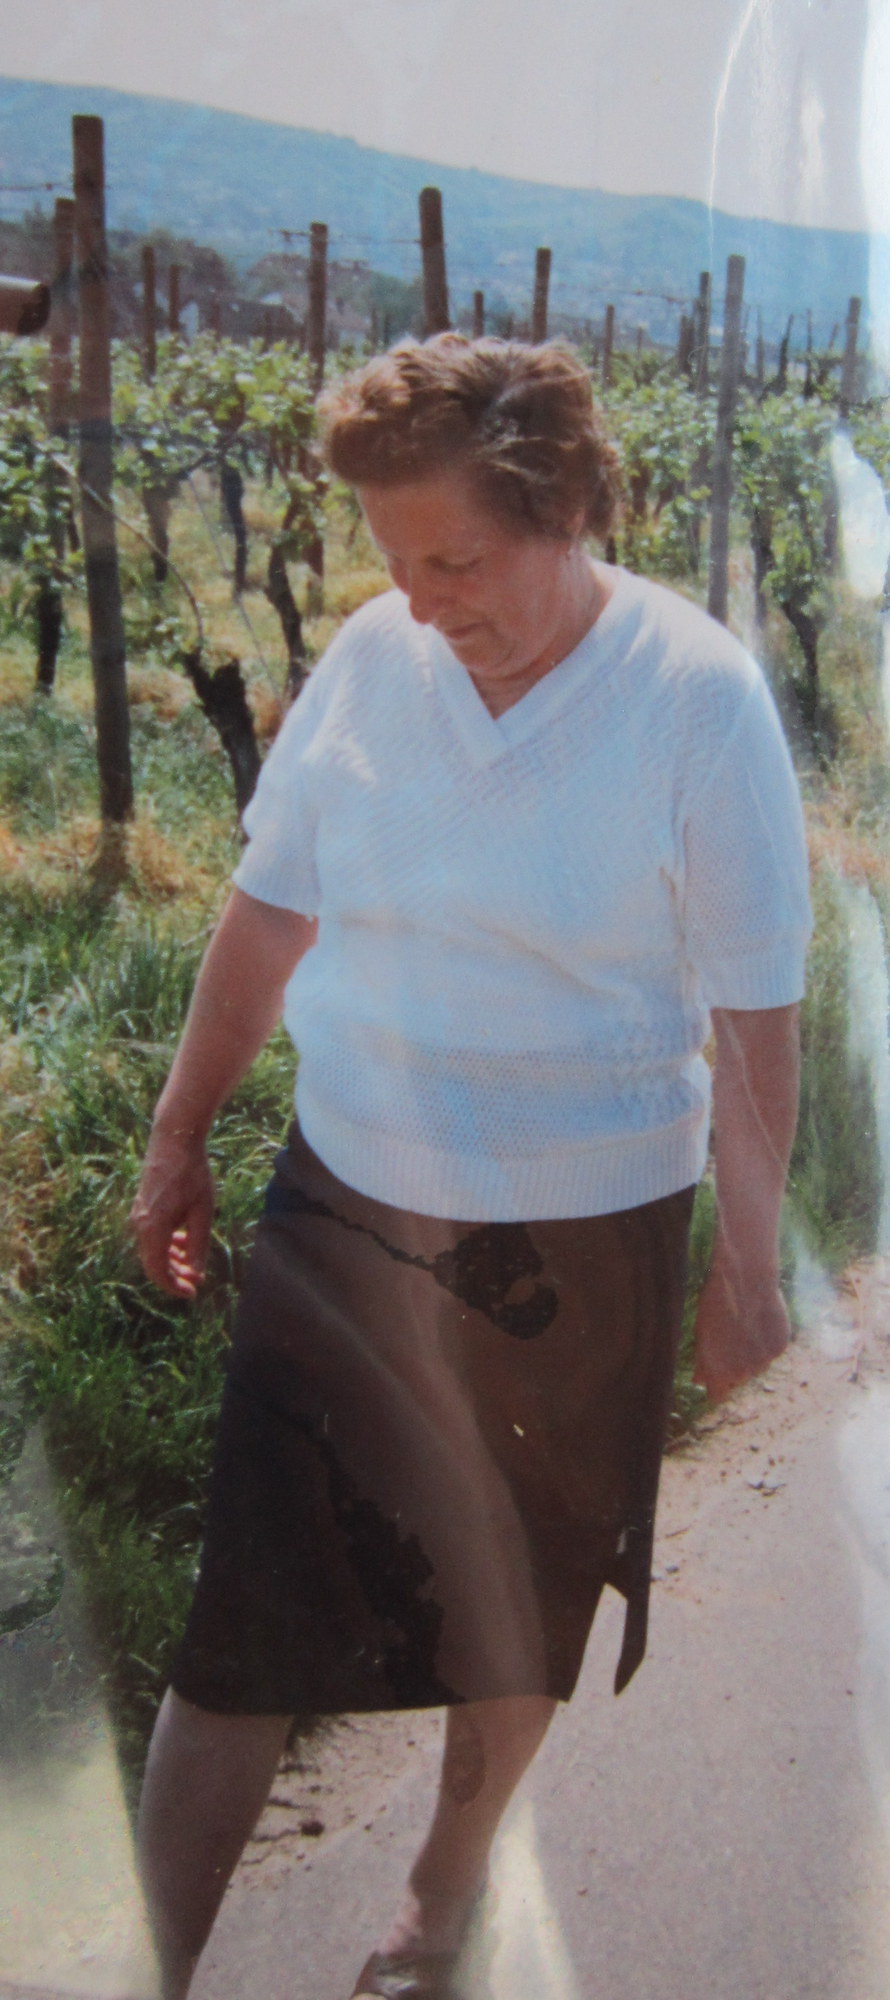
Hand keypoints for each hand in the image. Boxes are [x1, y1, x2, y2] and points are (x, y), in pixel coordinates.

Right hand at [129, 1128, 214, 1297]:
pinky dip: (167, 1243)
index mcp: (152, 1228)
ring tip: (193, 1262)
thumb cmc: (191, 1174)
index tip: (192, 1293)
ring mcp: (138, 1214)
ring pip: (152, 1248)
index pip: (157, 1270)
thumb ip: (198, 1245)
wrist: (174, 1138)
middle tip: (196, 1282)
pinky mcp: (142, 1205)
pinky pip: (152, 1234)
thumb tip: (196, 1274)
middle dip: (174, 1275)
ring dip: (172, 1259)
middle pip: (153, 1262)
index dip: (173, 1286)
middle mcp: (140, 1224)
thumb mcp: (202, 1212)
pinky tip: (184, 1239)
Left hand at [692, 1251, 790, 1401]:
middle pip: (737, 1379)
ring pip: (756, 1366)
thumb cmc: (717, 1306)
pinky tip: (759, 1321)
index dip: (715, 1385)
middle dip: (732, 1365)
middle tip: (728, 1338)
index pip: (718, 1396)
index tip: (713, 1375)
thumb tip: (699, 1382)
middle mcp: (743, 1374)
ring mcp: (764, 1362)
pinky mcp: (779, 1348)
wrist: (747, 1281)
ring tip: (744, 1326)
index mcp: (720, 1374)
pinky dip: (766, 1341)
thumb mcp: (702, 1334)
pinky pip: (771, 1351)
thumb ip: (702, 1362)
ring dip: (750, 1354)